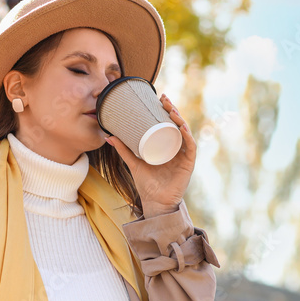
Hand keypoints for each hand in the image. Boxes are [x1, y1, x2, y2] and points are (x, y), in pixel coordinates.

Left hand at [106, 94, 195, 217]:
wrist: (154, 202)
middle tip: (164, 98)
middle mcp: (177, 148)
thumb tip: (108, 136)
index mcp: (167, 146)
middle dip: (172, 109)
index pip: (168, 124)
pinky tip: (181, 127)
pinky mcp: (188, 164)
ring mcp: (184, 155)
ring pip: (185, 132)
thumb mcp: (133, 163)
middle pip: (177, 125)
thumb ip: (123, 150)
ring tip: (171, 109)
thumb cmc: (146, 184)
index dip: (166, 110)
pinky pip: (190, 147)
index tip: (159, 98)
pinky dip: (187, 136)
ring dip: (180, 118)